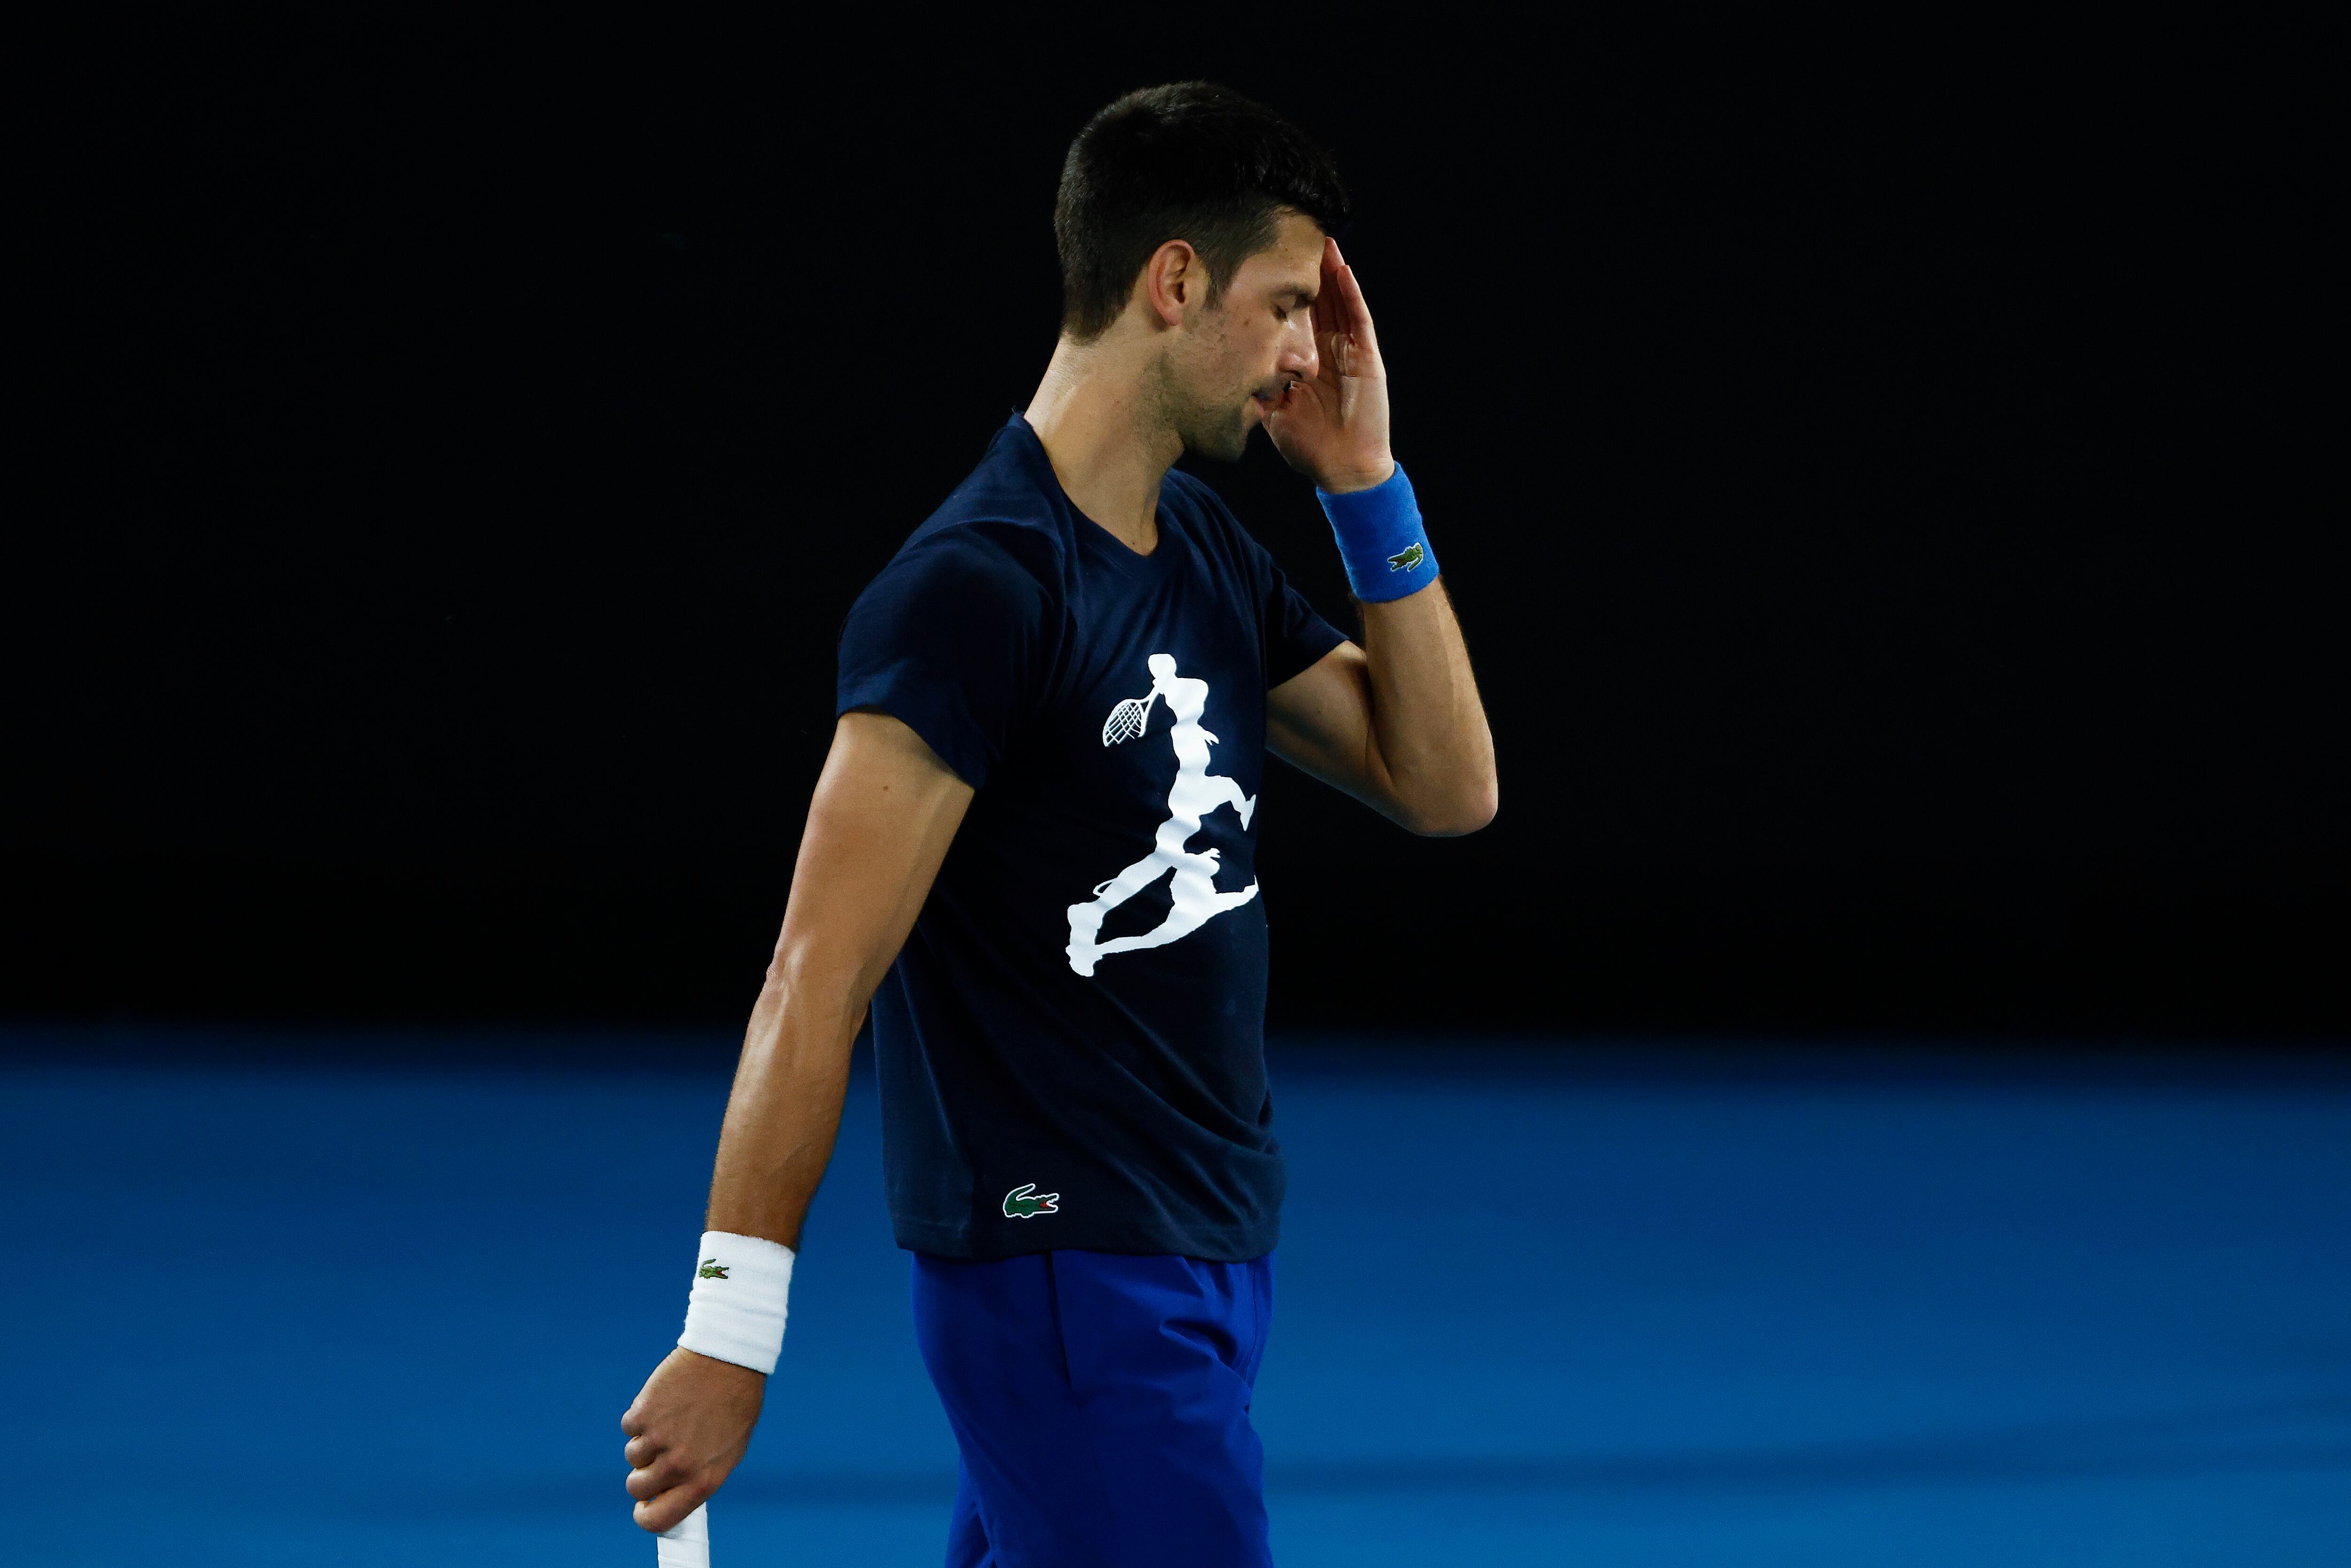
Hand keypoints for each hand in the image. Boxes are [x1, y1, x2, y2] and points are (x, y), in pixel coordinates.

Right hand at [621, 1347, 765, 1531]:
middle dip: (643, 1474)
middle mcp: (678, 1466)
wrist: (729, 1358)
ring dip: (645, 1441)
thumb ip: (698, 1476)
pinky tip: (665, 1401)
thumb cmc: (735, 1404)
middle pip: (637, 1488)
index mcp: (703, 1480)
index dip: (646, 1516)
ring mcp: (658, 1440)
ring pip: (632, 1455)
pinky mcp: (642, 1414)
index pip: (659, 1520)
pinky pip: (629, 1427)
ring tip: (672, 1418)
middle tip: (658, 1454)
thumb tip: (670, 1496)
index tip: (643, 1507)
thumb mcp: (728, 1450)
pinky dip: (641, 1416)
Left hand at [1265, 238, 1394, 493]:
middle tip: (1295, 237)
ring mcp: (1350, 350)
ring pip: (1339, 301)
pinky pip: (1359, 318)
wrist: (1342, 470)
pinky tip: (1341, 268)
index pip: (1296, 317)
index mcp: (1307, 360)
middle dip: (1308, 272)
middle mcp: (1329, 350)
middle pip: (1319, 301)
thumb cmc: (1309, 446)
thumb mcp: (1272, 412)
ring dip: (1331, 271)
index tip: (1265, 266)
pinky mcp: (1368, 357)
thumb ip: (1256, 388)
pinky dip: (1351, 293)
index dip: (1284, 292)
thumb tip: (1227, 369)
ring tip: (1321, 239)